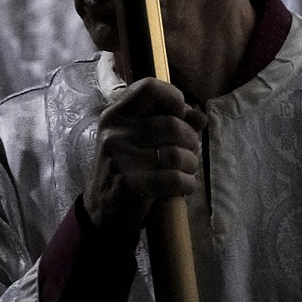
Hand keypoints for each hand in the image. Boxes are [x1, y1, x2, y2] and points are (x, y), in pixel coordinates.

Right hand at [83, 78, 205, 234]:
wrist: (101, 213)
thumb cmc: (126, 170)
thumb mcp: (139, 140)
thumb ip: (170, 122)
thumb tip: (200, 117)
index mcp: (116, 115)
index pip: (150, 88)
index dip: (174, 99)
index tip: (179, 116)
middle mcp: (116, 133)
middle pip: (172, 124)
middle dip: (190, 140)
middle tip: (189, 152)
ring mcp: (121, 159)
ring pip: (177, 153)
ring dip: (191, 164)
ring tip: (187, 170)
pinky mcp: (130, 185)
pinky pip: (175, 179)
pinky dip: (187, 184)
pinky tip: (184, 186)